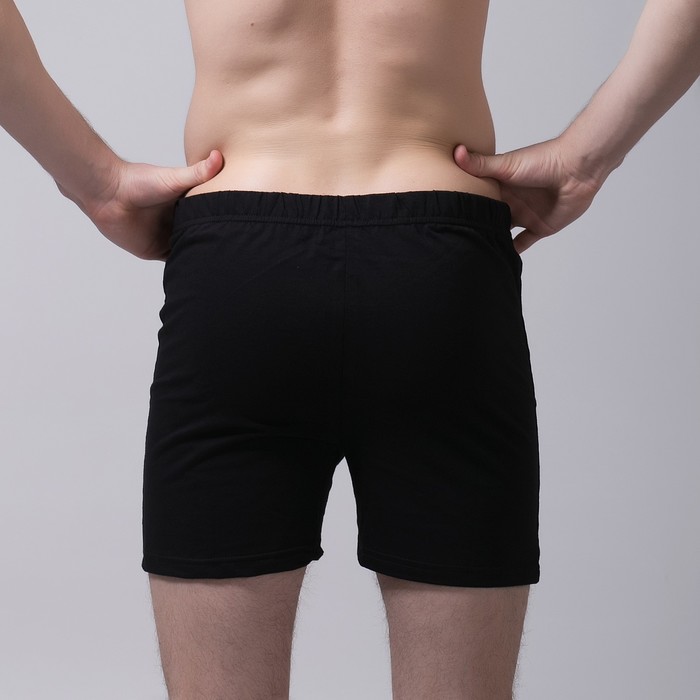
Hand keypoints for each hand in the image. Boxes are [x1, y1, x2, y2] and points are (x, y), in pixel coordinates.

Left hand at [74, 150, 224, 260]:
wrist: (108, 193)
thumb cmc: (138, 181)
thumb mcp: (175, 178)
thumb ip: (199, 172)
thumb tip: (219, 156)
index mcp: (185, 205)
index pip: (209, 218)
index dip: (223, 224)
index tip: (240, 229)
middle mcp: (177, 222)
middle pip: (200, 237)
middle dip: (213, 244)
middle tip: (235, 252)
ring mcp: (166, 237)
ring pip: (188, 251)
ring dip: (199, 257)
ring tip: (222, 266)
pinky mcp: (154, 250)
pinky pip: (172, 262)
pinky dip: (183, 267)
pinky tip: (197, 272)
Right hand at [453, 138, 604, 253]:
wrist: (577, 169)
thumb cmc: (543, 161)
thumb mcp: (505, 164)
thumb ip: (480, 164)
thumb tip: (454, 152)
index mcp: (500, 186)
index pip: (477, 199)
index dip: (463, 208)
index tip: (444, 219)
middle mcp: (511, 201)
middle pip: (488, 217)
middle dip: (476, 227)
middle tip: (455, 241)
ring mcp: (525, 215)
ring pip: (503, 232)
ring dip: (491, 240)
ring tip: (472, 253)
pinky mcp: (539, 227)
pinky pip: (523, 243)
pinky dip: (512, 252)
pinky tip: (498, 260)